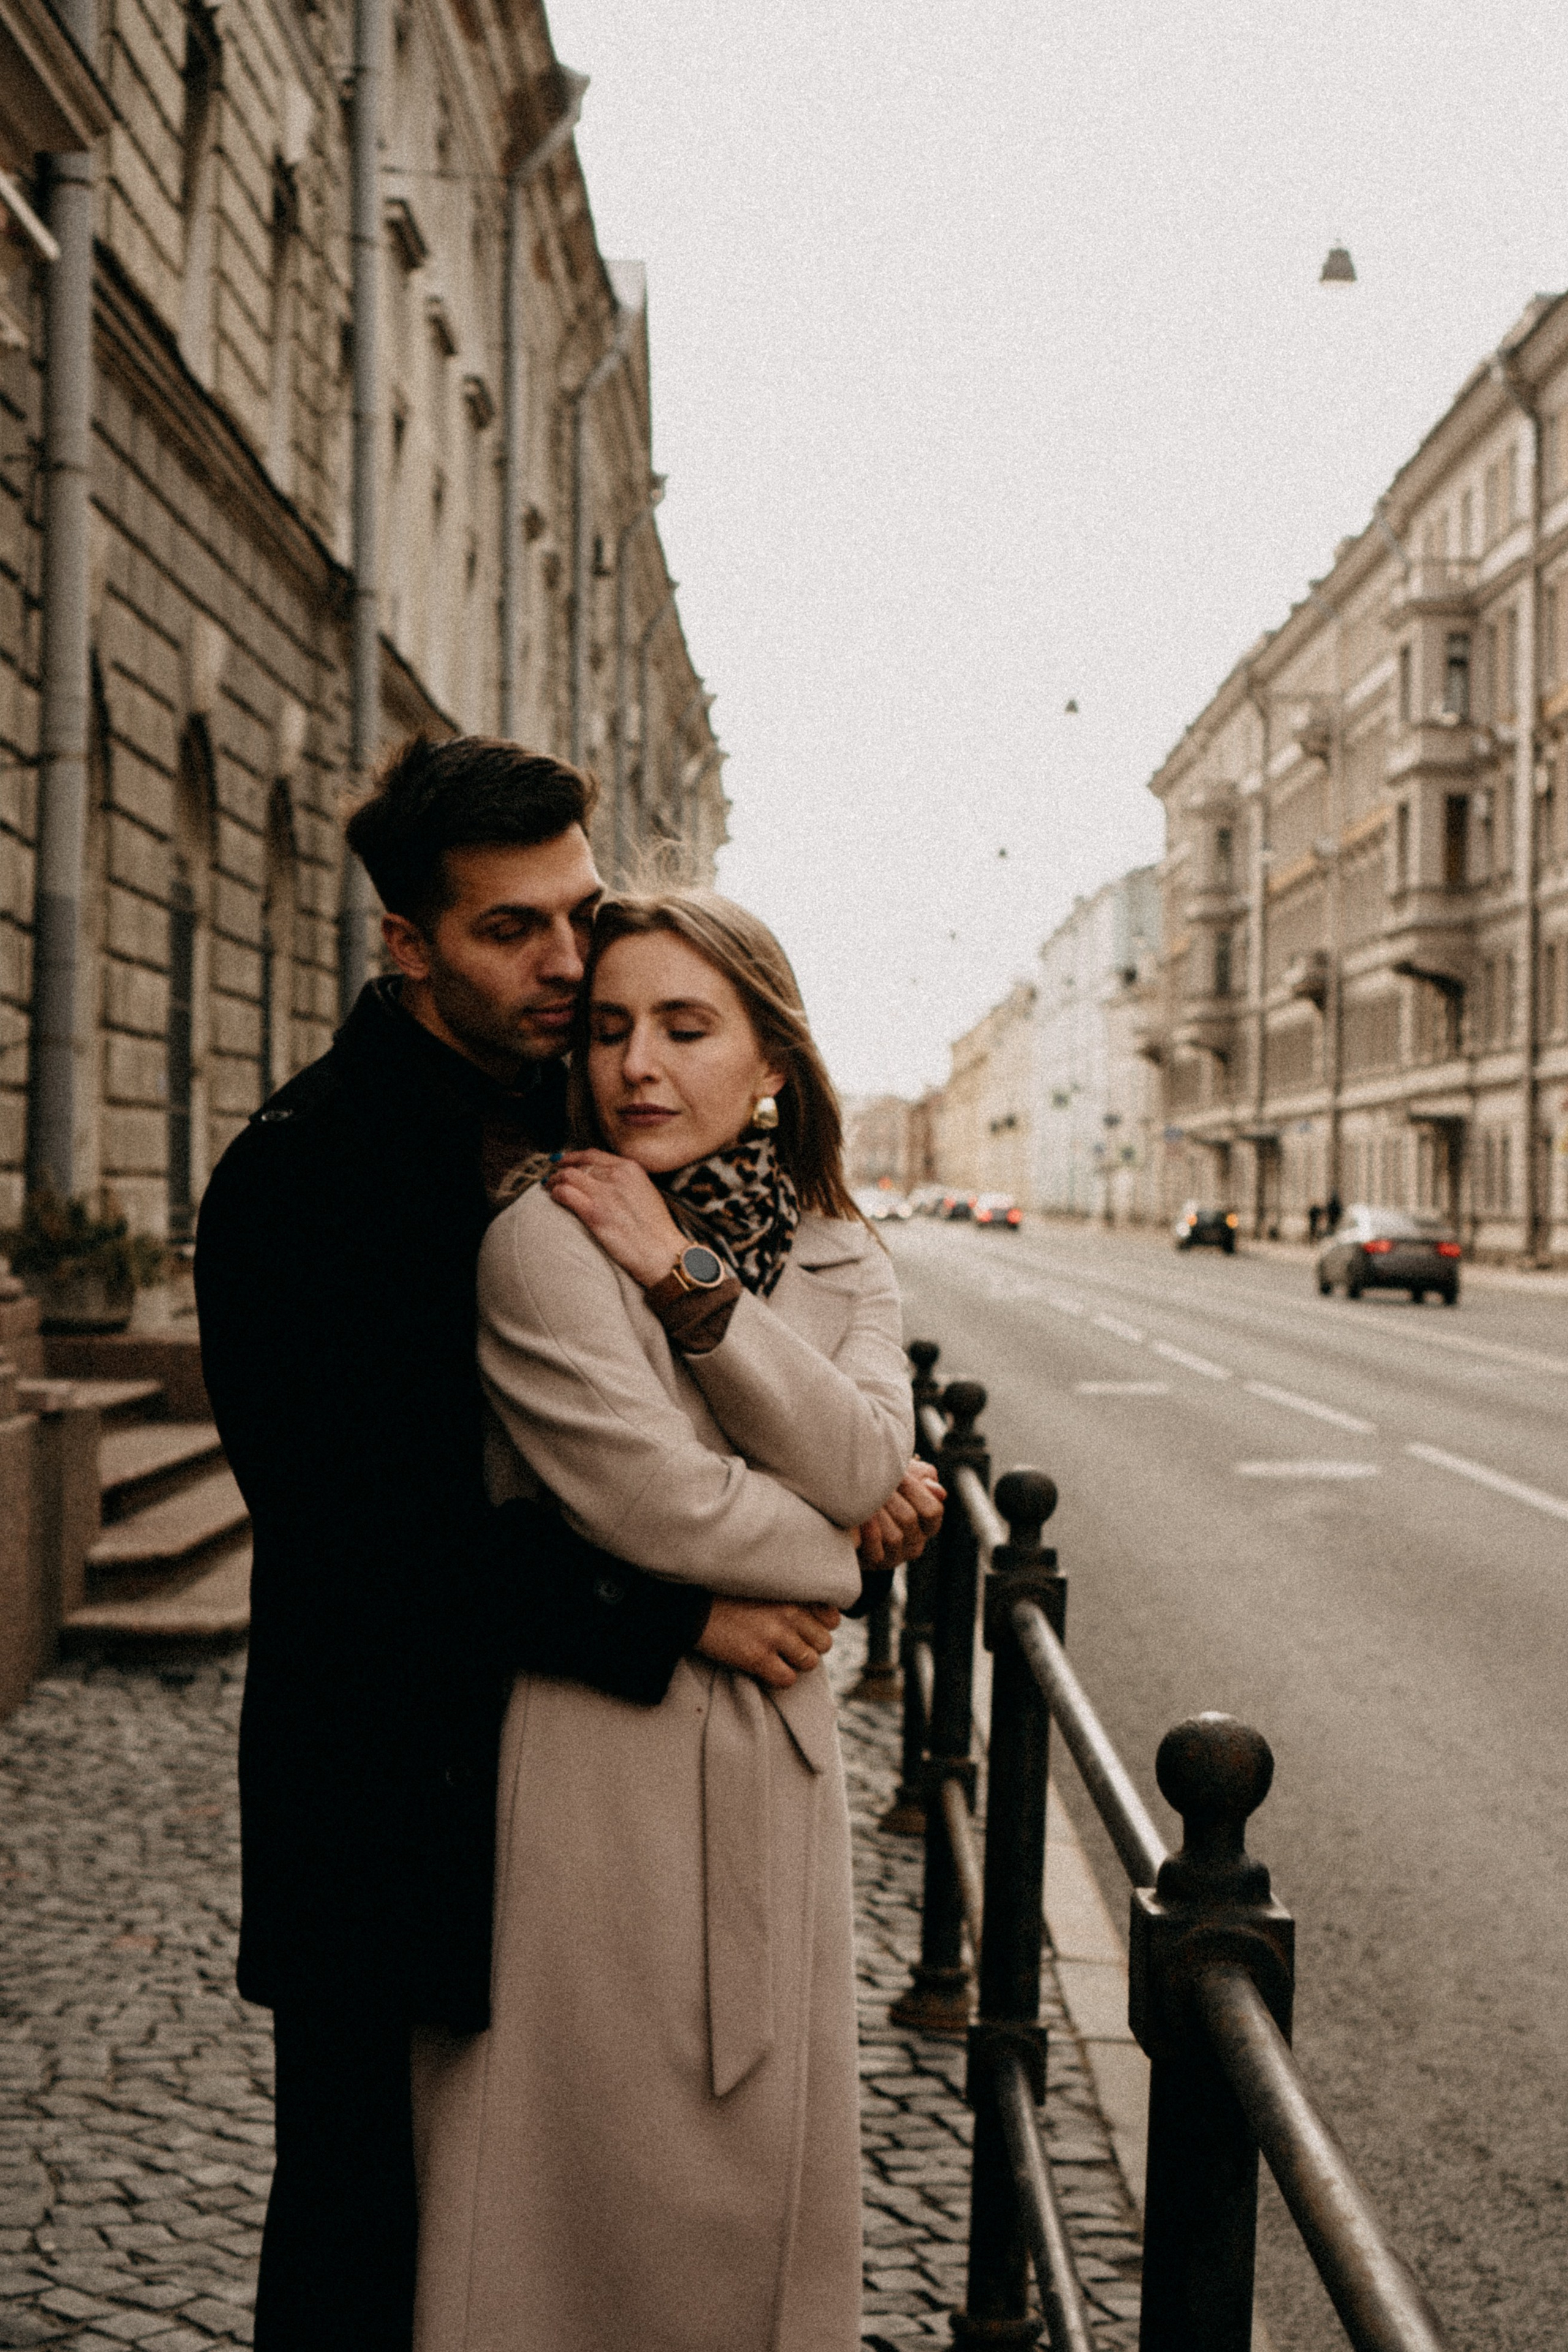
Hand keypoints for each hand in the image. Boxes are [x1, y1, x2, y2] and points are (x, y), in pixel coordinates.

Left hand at [545, 1150, 686, 1287]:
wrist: (661, 1252)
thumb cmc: (656, 1230)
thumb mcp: (645, 1193)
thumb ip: (625, 1182)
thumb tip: (604, 1182)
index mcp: (631, 1168)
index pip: (594, 1155)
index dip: (574, 1157)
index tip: (564, 1162)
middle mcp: (617, 1175)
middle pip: (579, 1163)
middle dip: (561, 1169)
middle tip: (552, 1177)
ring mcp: (605, 1193)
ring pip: (568, 1175)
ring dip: (554, 1180)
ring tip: (548, 1188)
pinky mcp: (594, 1212)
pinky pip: (565, 1193)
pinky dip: (555, 1193)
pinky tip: (554, 1199)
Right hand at [695, 1598, 841, 1688]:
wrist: (694, 1610)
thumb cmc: (731, 1598)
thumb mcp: (768, 1588)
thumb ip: (795, 1599)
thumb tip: (828, 1619)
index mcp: (792, 1594)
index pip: (832, 1619)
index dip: (819, 1628)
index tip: (804, 1630)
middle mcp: (788, 1613)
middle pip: (824, 1644)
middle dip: (808, 1647)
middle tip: (788, 1646)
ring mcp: (774, 1636)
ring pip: (809, 1663)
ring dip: (794, 1664)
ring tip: (776, 1656)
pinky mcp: (758, 1658)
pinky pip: (787, 1679)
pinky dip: (779, 1678)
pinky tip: (765, 1667)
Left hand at [856, 1460, 944, 1570]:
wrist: (849, 1511)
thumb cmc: (882, 1489)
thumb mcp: (906, 1477)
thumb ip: (924, 1479)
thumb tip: (938, 1491)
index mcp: (927, 1524)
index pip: (932, 1511)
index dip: (914, 1489)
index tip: (898, 1474)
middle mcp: (915, 1543)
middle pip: (909, 1519)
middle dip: (888, 1497)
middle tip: (872, 1482)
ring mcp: (896, 1556)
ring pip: (893, 1537)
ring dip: (875, 1513)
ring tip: (862, 1497)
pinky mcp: (874, 1564)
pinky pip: (876, 1552)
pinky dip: (867, 1533)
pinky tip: (859, 1518)